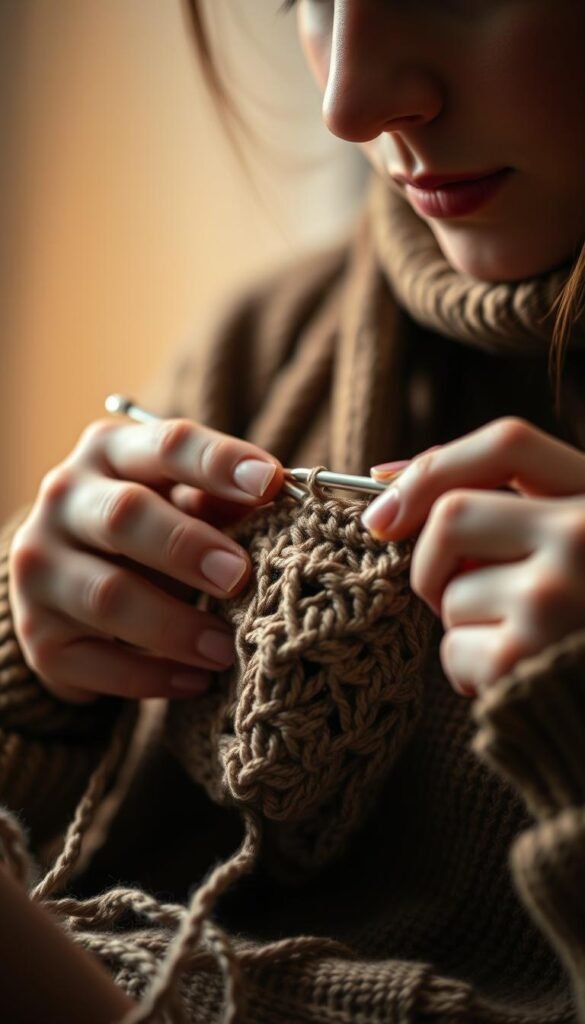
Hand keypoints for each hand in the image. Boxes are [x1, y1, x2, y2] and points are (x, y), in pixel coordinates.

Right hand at [8, 417, 282, 703]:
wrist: (69, 584)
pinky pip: (97, 660)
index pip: (167, 445)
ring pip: (108, 595)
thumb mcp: (183, 500)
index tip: (270, 483)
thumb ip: (225, 498)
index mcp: (110, 451)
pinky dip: (153, 676)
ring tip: (227, 648)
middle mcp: (65, 499)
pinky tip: (197, 680)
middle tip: (238, 575)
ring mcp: (42, 567)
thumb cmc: (149, 529)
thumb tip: (287, 495)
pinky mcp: (39, 634)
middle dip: (188, 547)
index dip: (219, 462)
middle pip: (125, 516)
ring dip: (176, 626)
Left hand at [363, 417, 584, 696]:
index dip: (436, 467)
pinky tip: (515, 677)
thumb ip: (505, 507)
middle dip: (433, 560)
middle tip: (461, 596)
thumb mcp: (568, 547)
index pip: (508, 445)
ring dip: (462, 623)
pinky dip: (468, 670)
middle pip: (452, 516)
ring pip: (449, 592)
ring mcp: (554, 596)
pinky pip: (452, 650)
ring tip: (518, 643)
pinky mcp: (523, 657)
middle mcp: (583, 537)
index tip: (388, 507)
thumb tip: (383, 482)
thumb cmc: (579, 622)